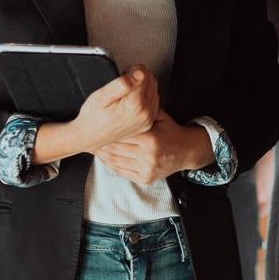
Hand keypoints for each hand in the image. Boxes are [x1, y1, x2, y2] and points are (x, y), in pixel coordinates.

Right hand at [70, 65, 158, 152]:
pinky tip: (133, 97)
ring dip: (143, 85)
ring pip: (154, 89)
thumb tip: (140, 73)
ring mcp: (147, 120)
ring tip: (126, 89)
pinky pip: (154, 101)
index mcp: (135, 105)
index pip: (144, 74)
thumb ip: (122, 83)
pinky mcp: (147, 123)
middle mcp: (145, 114)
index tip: (123, 72)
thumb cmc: (93, 117)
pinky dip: (145, 95)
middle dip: (139, 76)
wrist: (90, 136)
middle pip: (151, 80)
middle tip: (124, 81)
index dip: (132, 69)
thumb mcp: (102, 96)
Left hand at [94, 111, 211, 184]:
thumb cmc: (172, 132)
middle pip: (118, 149)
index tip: (98, 127)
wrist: (187, 151)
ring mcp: (146, 169)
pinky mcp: (145, 178)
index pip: (124, 135)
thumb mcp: (160, 117)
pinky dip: (112, 165)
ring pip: (118, 162)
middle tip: (91, 138)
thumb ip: (143, 112)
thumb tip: (127, 101)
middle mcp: (148, 156)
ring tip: (94, 148)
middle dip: (103, 144)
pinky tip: (105, 159)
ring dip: (104, 155)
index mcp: (151, 139)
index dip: (110, 132)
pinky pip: (123, 172)